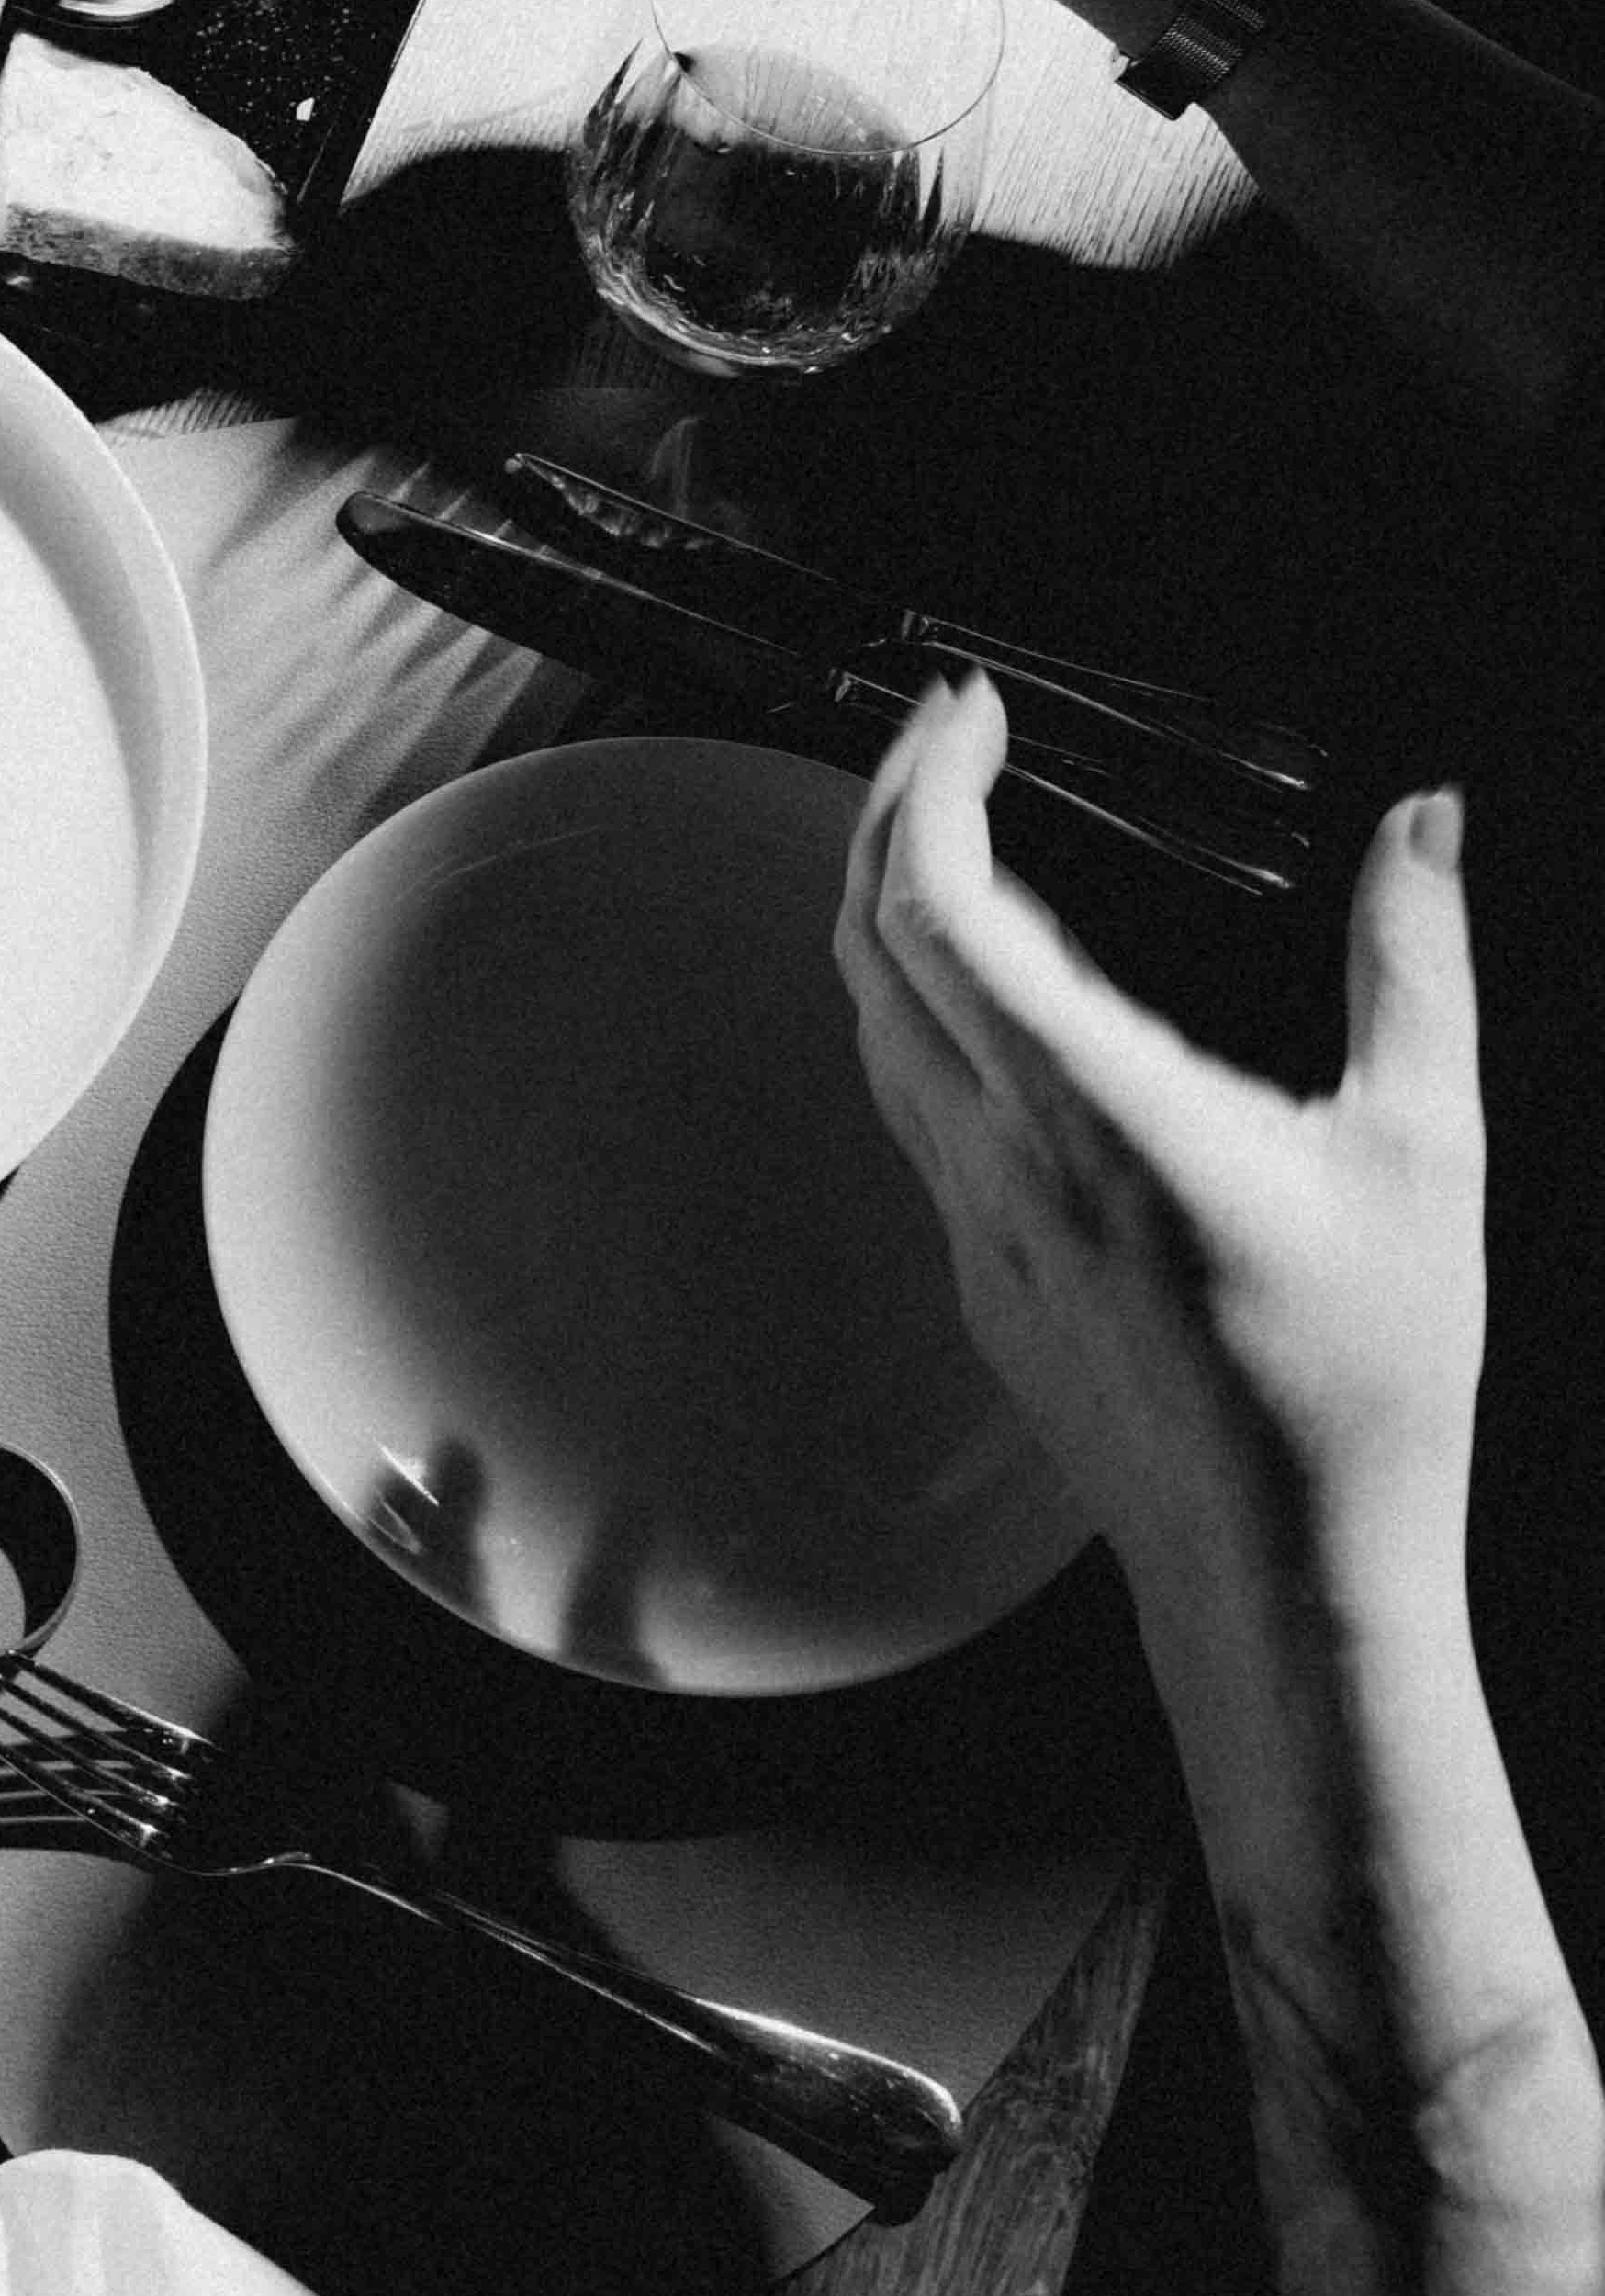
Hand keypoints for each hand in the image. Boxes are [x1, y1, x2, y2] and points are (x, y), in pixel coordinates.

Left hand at [840, 674, 1485, 1666]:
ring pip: (871, 1026)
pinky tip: (996, 983)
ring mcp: (971, 1227)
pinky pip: (908, 1103)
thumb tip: (1425, 823)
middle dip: (887, 808)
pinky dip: (918, 1001)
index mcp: (1095, 1115)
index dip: (925, 783)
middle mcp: (1000, 1163)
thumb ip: (1415, 969)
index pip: (936, 905)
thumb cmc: (1366, 1391)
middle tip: (949, 731)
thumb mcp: (1424, 1155)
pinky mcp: (978, 1278)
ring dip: (889, 904)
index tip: (969, 707)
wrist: (1285, 1588)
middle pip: (869, 943)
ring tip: (958, 823)